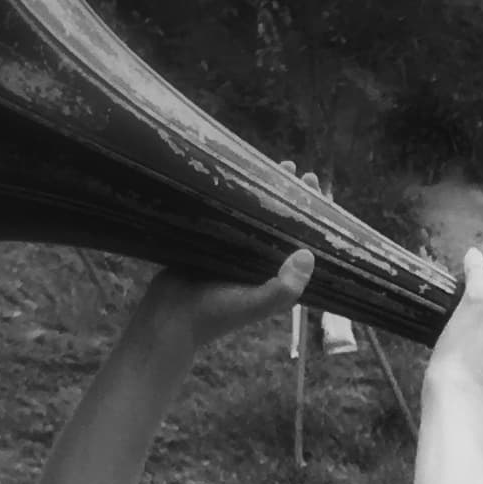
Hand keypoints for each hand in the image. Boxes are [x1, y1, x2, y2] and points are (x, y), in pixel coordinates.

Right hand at [129, 164, 318, 350]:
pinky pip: (226, 213)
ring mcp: (234, 250)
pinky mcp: (211, 241)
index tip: (315, 187)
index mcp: (276, 276)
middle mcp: (259, 261)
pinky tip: (233, 176)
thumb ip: (283, 288)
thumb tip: (307, 254)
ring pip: (254, 215)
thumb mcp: (255, 304)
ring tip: (270, 165)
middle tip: (294, 169)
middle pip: (281, 222)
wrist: (167, 318)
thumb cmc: (214, 314)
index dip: (312, 214)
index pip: (302, 239)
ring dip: (262, 191)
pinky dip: (233, 196)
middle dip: (289, 196)